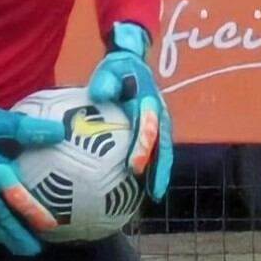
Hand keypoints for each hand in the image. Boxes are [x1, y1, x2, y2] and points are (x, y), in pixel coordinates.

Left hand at [88, 21, 173, 200]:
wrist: (132, 65)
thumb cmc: (118, 69)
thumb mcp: (111, 69)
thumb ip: (105, 81)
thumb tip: (98, 94)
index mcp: (148, 100)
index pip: (147, 126)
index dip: (143, 147)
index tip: (134, 167)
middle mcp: (158, 115)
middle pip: (162, 145)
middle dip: (159, 168)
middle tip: (154, 190)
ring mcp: (159, 124)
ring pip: (163, 151)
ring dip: (160, 172)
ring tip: (156, 194)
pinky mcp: (155, 131)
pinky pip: (156, 151)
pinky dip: (154, 167)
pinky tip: (146, 187)